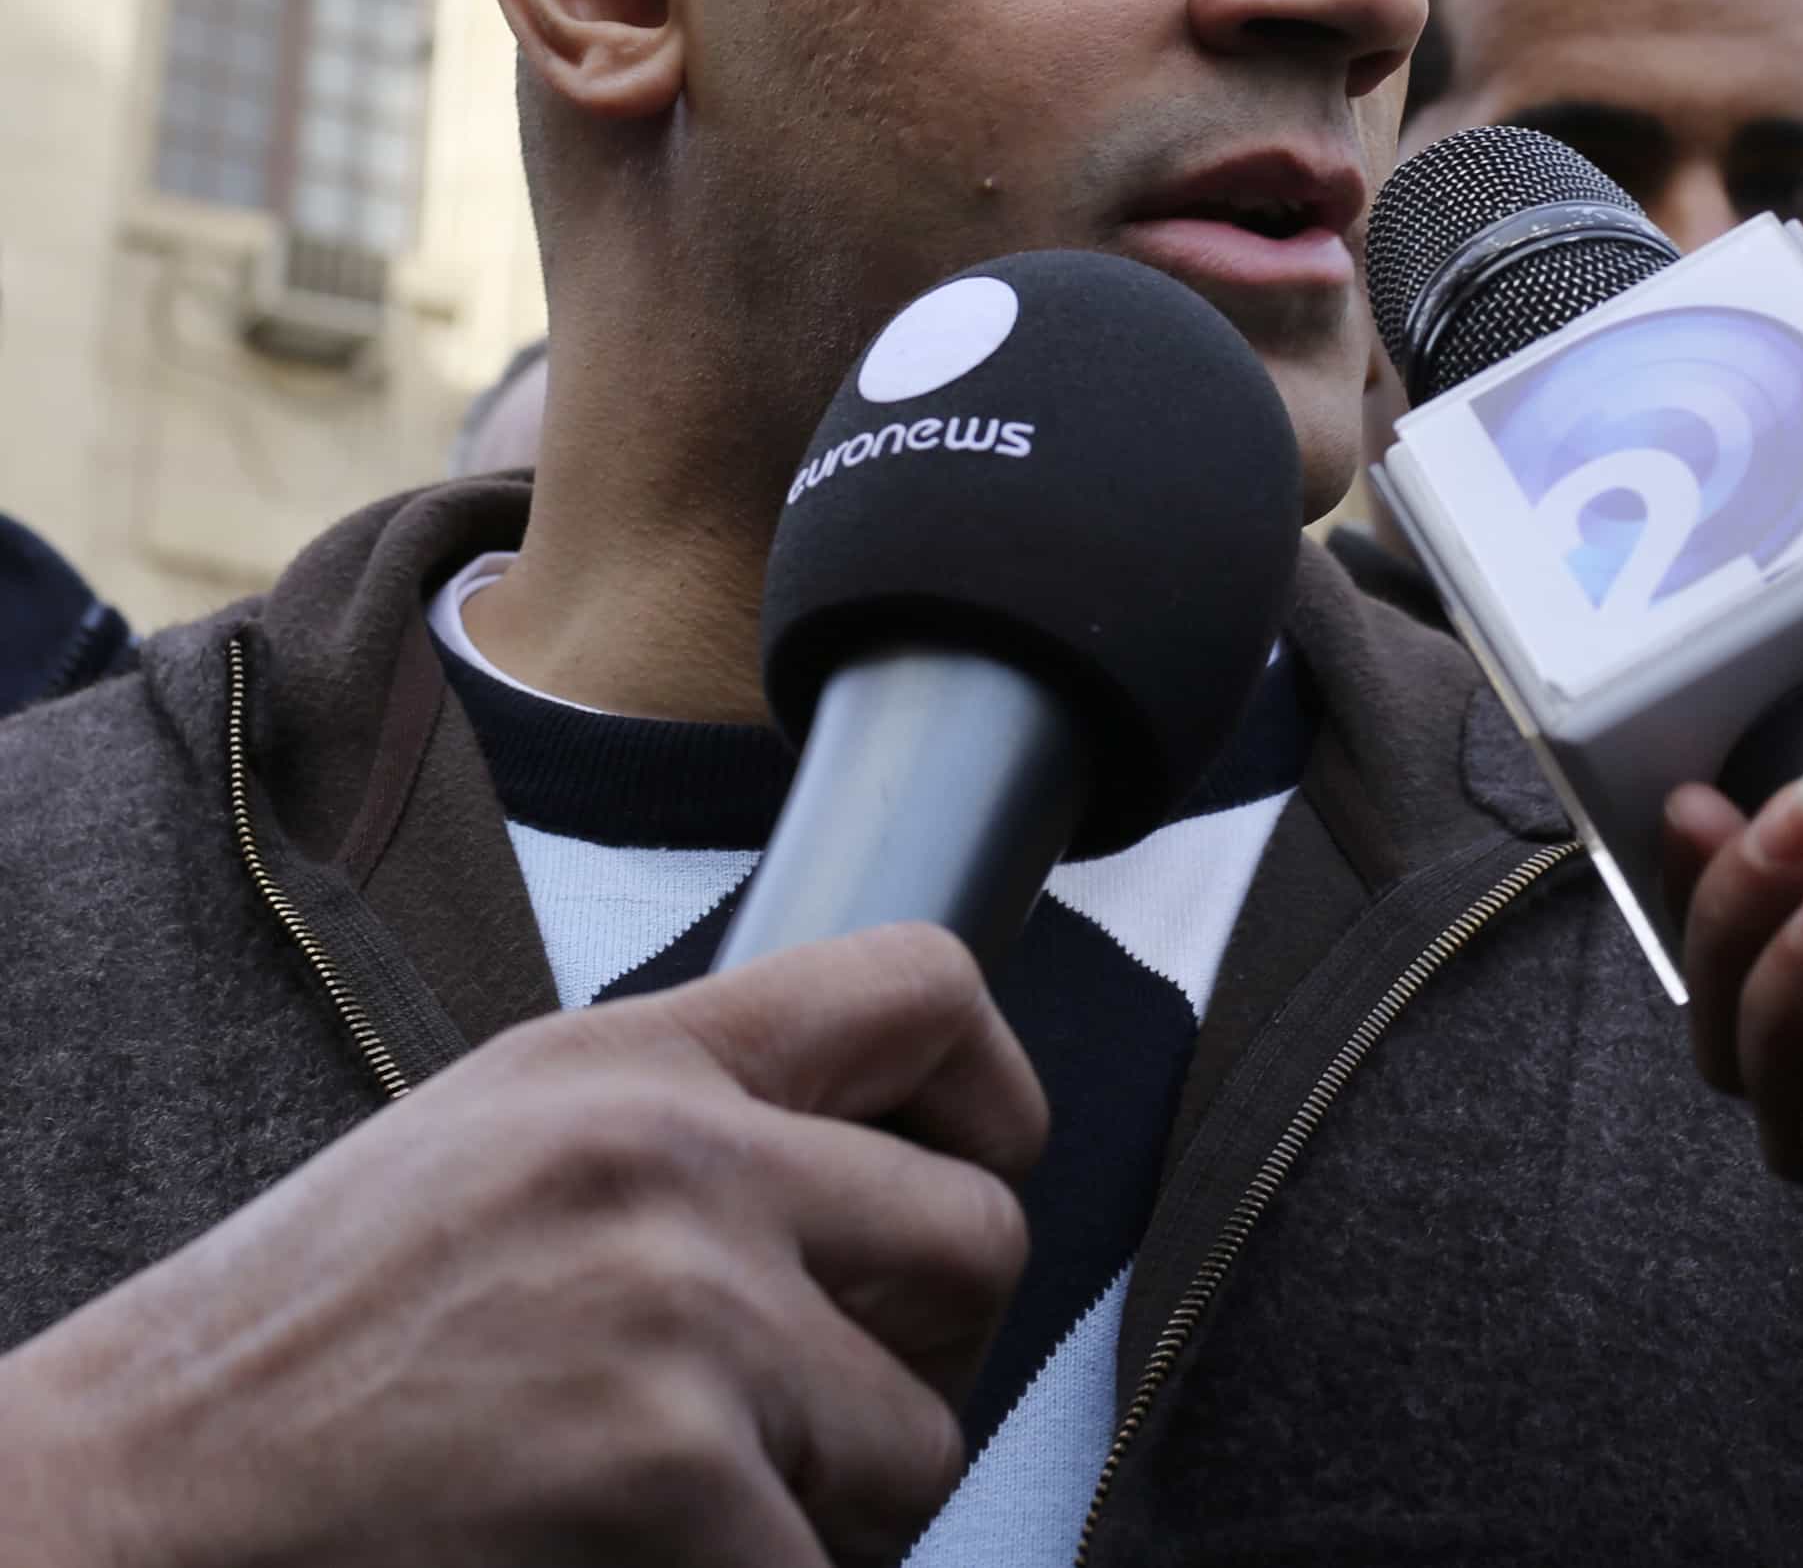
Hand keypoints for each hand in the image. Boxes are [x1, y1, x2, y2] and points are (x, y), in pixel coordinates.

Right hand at [0, 923, 1043, 1567]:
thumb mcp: (488, 1157)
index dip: (989, 1095)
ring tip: (674, 1510)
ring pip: (921, 1441)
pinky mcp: (676, 1480)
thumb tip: (882, 1172)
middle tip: (807, 1415)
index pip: (921, 986)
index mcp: (625, 1067)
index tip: (970, 1167)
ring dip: (833, 1510)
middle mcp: (672, 1165)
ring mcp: (683, 1323)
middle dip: (920, 1352)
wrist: (116, 1521)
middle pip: (978, 1237)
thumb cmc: (295, 1367)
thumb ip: (680, 1134)